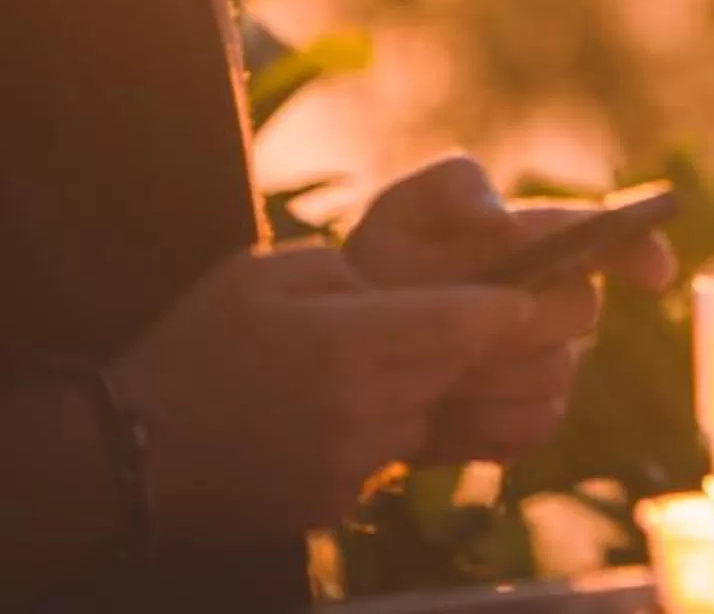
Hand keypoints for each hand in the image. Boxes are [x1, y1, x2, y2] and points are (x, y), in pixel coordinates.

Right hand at [109, 245, 534, 538]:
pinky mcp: (334, 498)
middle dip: (461, 346)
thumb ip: (346, 271)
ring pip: (422, 416)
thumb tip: (400, 291)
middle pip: (453, 369)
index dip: (505, 308)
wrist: (129, 453)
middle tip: (456, 326)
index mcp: (351, 339)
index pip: (465, 322)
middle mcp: (363, 403)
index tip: (528, 299)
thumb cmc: (195, 346)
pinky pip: (380, 459)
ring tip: (348, 375)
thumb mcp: (264, 274)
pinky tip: (315, 422)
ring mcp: (351, 459)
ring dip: (410, 394)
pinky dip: (369, 437)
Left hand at [347, 156, 678, 463]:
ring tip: (426, 370)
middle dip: (522, 316)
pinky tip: (436, 414)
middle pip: (582, 309)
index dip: (642, 251)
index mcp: (543, 241)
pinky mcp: (527, 420)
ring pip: (557, 372)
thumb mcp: (401, 213)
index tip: (652, 276)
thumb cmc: (379, 267)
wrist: (343, 354)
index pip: (613, 237)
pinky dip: (484, 423)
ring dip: (491, 374)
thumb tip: (503, 222)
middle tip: (455, 324)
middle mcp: (558, 301)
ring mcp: (549, 363)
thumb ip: (454, 190)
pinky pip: (534, 425)